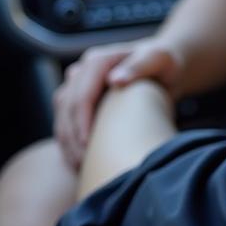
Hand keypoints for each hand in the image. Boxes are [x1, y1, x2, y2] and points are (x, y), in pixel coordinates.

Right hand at [52, 39, 183, 169]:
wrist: (161, 69)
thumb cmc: (164, 64)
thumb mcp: (159, 60)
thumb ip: (141, 65)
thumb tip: (116, 80)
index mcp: (98, 61)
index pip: (81, 94)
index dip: (82, 121)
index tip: (88, 145)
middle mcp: (82, 72)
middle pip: (67, 108)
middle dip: (73, 137)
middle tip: (84, 163)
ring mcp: (77, 87)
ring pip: (61, 117)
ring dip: (67, 143)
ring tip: (80, 166)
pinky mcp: (78, 102)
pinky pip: (65, 124)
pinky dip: (69, 144)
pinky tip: (79, 162)